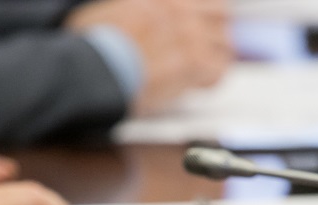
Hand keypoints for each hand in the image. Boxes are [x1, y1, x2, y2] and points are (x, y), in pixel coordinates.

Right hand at [65, 0, 232, 113]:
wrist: (93, 70)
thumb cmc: (93, 44)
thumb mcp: (113, 9)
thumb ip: (137, 8)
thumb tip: (138, 14)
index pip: (205, 0)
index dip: (205, 11)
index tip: (203, 21)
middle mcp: (180, 9)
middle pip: (221, 14)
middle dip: (216, 29)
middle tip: (208, 44)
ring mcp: (188, 35)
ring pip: (224, 43)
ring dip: (216, 56)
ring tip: (203, 68)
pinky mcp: (190, 64)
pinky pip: (218, 71)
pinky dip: (211, 78)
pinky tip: (198, 83)